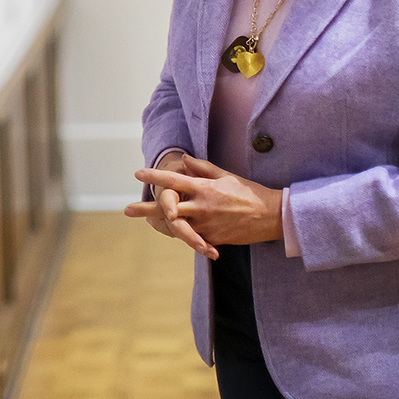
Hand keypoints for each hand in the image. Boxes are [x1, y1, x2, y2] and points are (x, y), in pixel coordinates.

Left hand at [134, 155, 283, 246]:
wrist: (270, 216)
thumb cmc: (248, 192)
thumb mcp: (226, 175)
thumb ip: (202, 168)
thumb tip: (185, 159)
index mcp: (204, 188)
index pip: (174, 180)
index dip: (154, 176)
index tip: (138, 173)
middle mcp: (202, 207)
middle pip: (168, 207)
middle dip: (146, 208)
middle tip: (127, 209)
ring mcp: (206, 225)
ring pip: (176, 225)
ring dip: (160, 223)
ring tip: (147, 220)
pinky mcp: (212, 239)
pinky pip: (192, 237)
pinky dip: (182, 233)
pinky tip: (172, 230)